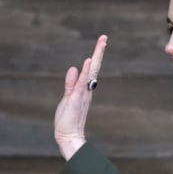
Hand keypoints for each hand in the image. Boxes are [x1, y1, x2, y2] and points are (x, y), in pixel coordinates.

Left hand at [54, 34, 107, 160]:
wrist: (68, 136)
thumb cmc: (67, 119)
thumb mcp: (68, 96)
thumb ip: (70, 82)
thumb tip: (73, 68)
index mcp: (85, 89)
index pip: (91, 70)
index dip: (96, 56)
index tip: (101, 42)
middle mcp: (87, 90)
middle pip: (95, 67)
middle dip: (99, 52)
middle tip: (104, 37)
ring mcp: (83, 93)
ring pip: (91, 72)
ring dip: (96, 56)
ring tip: (101, 42)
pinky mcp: (77, 98)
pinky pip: (82, 82)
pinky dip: (86, 71)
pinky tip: (89, 60)